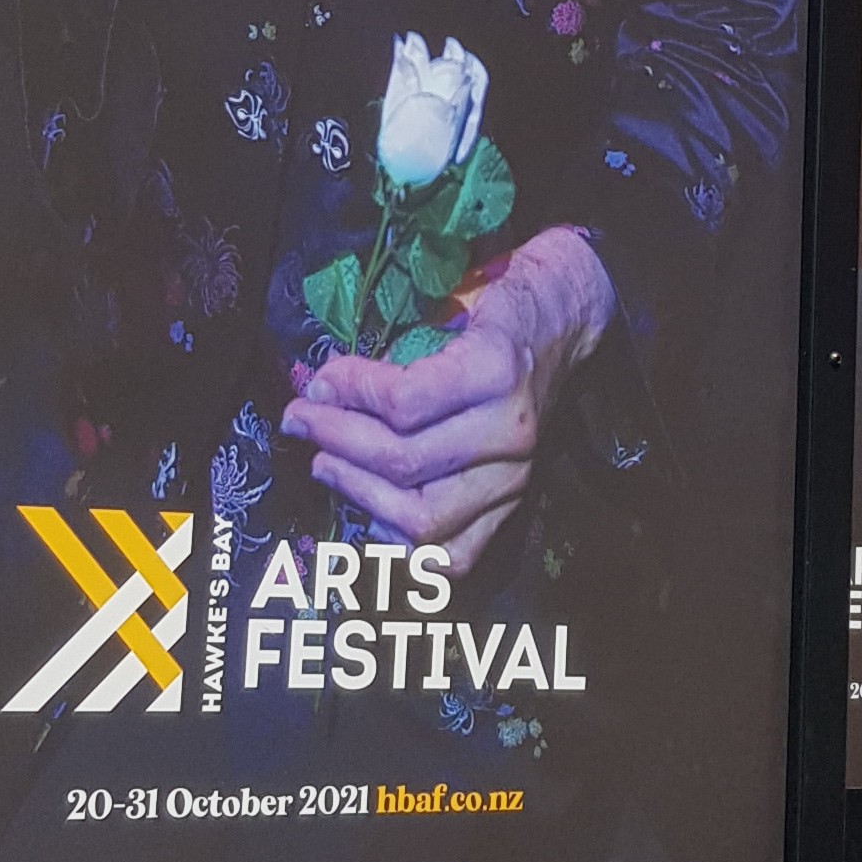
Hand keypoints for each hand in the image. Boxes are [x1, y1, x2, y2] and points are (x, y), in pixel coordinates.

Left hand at [281, 224, 616, 573]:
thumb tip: (319, 388)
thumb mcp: (448, 305)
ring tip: (324, 463)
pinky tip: (370, 514)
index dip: (347, 394)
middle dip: (336, 441)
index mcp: (496, 371)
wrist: (561, 324)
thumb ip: (389, 352)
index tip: (317, 382)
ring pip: (421, 517)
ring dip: (358, 492)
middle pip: (404, 461)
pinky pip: (453, 556)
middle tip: (300, 421)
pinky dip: (404, 546)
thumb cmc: (496, 309)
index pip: (403, 402)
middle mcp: (510, 431)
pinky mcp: (513, 505)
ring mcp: (514, 477)